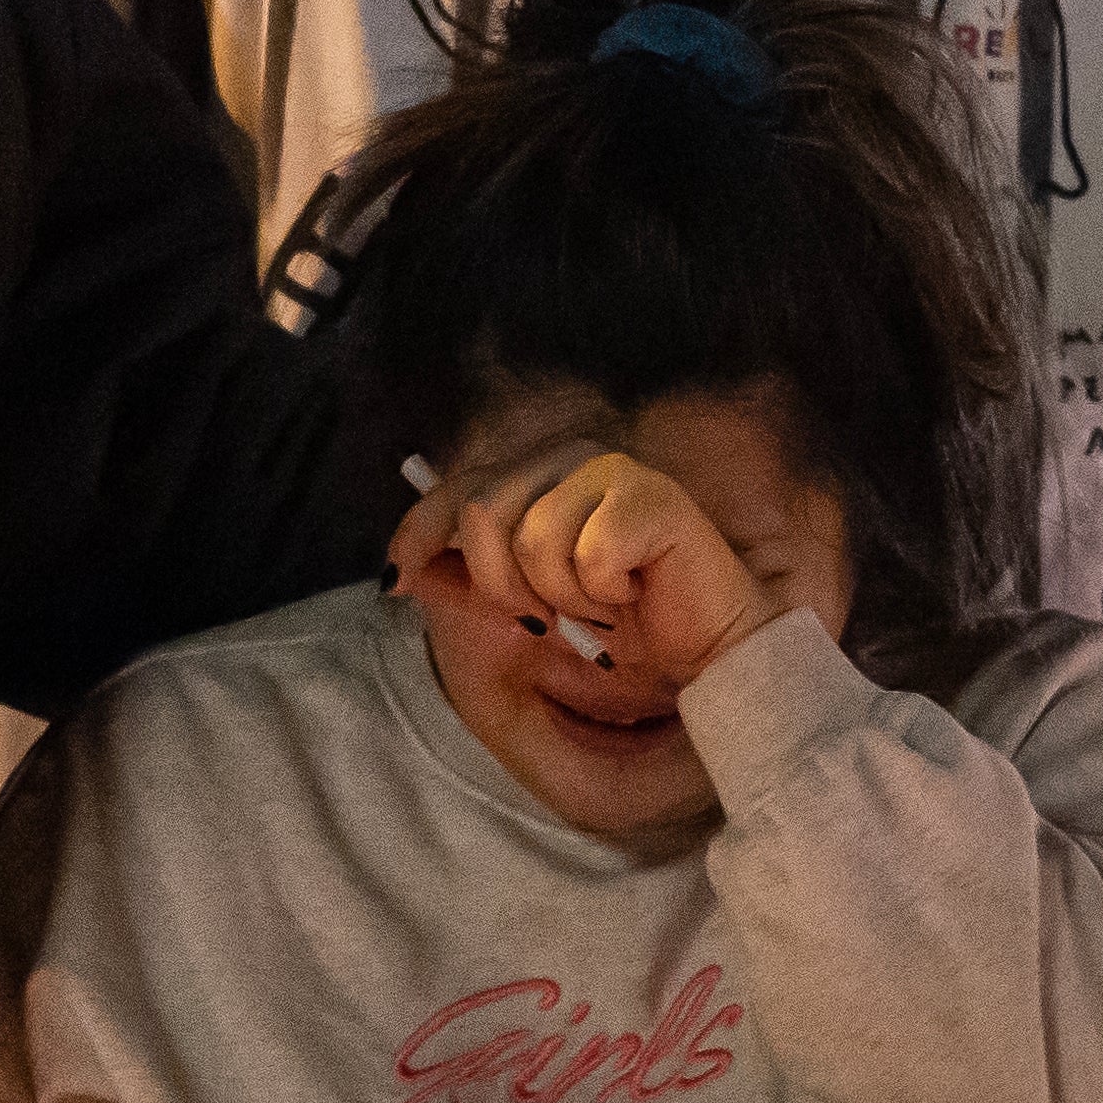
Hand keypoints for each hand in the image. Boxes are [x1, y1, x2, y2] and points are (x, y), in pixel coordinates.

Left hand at [391, 445, 761, 694]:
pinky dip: (603, 592)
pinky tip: (633, 589)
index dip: (417, 533)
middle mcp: (570, 457)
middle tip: (550, 614)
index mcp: (537, 473)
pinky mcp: (652, 495)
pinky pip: (587, 555)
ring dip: (560, 596)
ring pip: (531, 538)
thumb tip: (403, 572)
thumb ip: (465, 583)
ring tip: (598, 600)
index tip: (396, 577)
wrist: (705, 645)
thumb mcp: (524, 604)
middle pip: (482, 514)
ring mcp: (612, 469)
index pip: (454, 490)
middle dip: (505, 587)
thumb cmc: (620, 619)